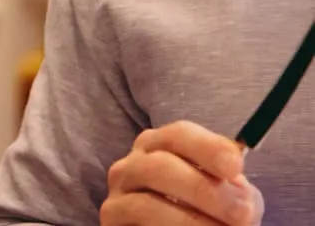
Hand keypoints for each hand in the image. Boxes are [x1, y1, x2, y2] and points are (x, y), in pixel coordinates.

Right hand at [102, 121, 264, 225]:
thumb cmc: (207, 211)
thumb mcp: (227, 195)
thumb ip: (235, 190)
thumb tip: (241, 199)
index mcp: (159, 146)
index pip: (179, 135)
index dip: (208, 147)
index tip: (236, 166)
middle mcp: (131, 166)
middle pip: (159, 166)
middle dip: (203, 191)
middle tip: (242, 214)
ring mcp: (117, 196)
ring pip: (146, 205)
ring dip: (190, 221)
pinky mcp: (111, 221)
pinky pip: (139, 225)